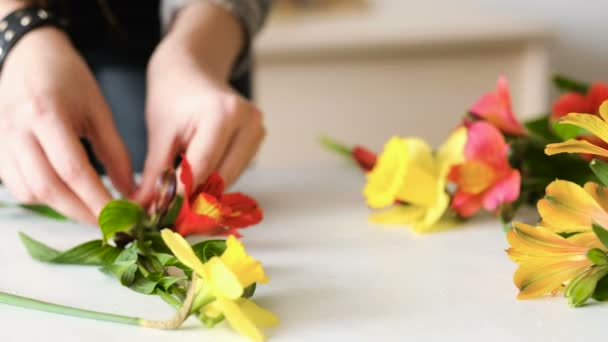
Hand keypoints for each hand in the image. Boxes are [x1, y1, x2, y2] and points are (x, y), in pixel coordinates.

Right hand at [0, 28, 134, 222]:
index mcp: (47, 114)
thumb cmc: (68, 79)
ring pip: (29, 193)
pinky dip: (43, 198)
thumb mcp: (99, 109)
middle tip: (109, 222)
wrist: (28, 55)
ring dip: (62, 208)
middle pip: (48, 188)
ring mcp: (0, 141)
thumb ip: (115, 152)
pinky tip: (65, 195)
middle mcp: (17, 131)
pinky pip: (17, 187)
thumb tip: (131, 193)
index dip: (98, 200)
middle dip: (81, 212)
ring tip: (90, 210)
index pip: (73, 171)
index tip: (121, 217)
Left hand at [137, 40, 264, 204]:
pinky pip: (236, 171)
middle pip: (221, 178)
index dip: (181, 196)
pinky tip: (196, 186)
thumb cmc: (173, 96)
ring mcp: (257, 130)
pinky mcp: (258, 138)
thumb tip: (145, 208)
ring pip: (230, 179)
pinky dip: (215, 182)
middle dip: (194, 200)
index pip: (202, 168)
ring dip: (206, 194)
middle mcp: (248, 122)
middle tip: (169, 217)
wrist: (192, 69)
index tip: (161, 215)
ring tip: (179, 203)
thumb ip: (155, 173)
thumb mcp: (159, 133)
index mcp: (222, 114)